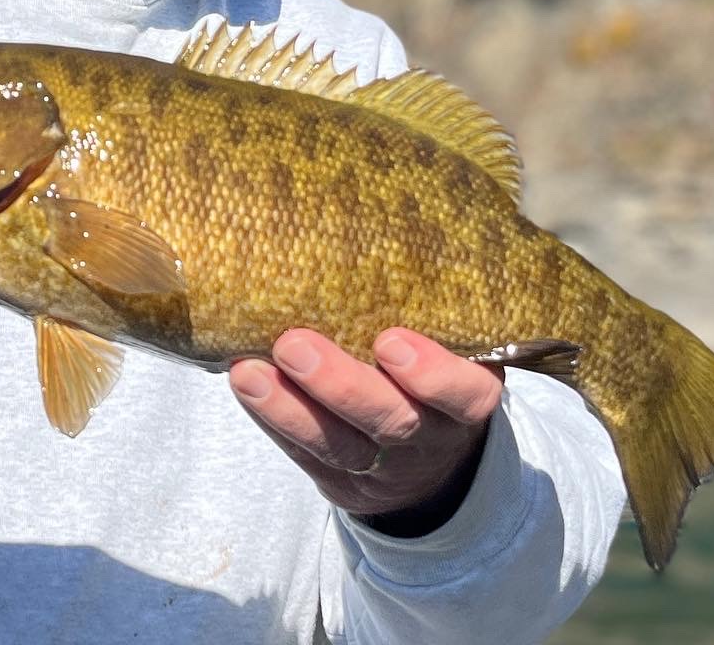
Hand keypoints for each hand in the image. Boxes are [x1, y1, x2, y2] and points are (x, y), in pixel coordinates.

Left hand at [229, 328, 503, 534]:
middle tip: (293, 344)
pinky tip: (246, 384)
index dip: (431, 374)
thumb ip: (426, 308)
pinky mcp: (339, 479)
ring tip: (249, 372)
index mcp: (467, 396)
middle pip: (391, 421)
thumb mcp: (451, 345)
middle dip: (339, 385)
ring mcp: (383, 466)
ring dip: (288, 408)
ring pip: (337, 445)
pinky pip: (303, 453)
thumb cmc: (432, 371)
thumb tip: (363, 235)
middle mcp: (429, 436)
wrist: (426, 458)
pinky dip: (272, 418)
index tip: (389, 340)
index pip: (465, 394)